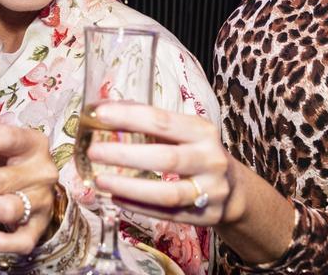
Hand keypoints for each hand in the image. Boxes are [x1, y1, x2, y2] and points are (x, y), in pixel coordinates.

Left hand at [84, 102, 237, 226]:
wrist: (233, 190)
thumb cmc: (198, 153)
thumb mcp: (185, 133)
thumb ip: (152, 124)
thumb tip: (107, 111)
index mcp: (202, 131)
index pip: (163, 121)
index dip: (131, 117)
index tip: (101, 115)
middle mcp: (209, 159)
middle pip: (166, 158)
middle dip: (126, 155)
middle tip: (94, 152)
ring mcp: (210, 191)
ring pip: (168, 193)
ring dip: (130, 187)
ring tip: (101, 180)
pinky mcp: (204, 216)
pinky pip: (167, 214)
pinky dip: (139, 206)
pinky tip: (116, 199)